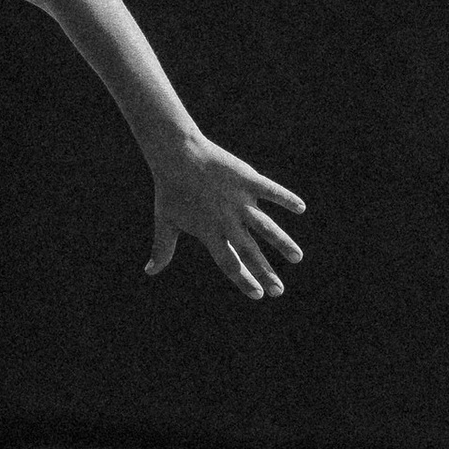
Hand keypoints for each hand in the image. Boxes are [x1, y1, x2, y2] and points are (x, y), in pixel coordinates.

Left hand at [146, 135, 303, 301]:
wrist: (175, 153)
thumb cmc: (170, 189)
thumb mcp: (165, 220)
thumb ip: (162, 249)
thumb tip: (149, 271)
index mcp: (209, 232)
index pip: (228, 263)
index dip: (243, 280)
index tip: (258, 295)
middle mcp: (226, 219)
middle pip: (249, 251)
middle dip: (265, 272)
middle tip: (280, 291)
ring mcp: (239, 200)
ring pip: (265, 226)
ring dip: (282, 242)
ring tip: (297, 258)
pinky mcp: (247, 179)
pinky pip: (270, 191)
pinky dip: (285, 198)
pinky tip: (300, 207)